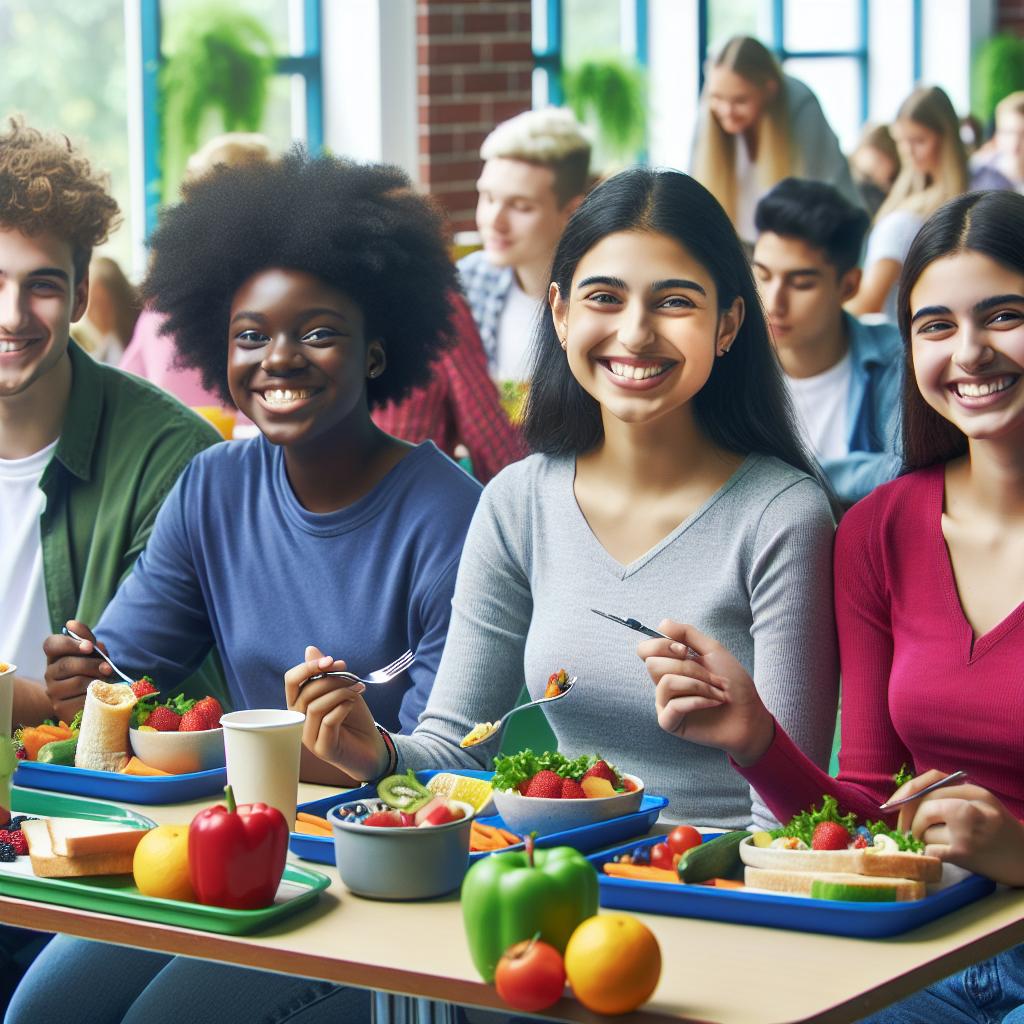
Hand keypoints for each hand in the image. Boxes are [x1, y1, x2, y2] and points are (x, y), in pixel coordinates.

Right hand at [42, 620, 111, 720]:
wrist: (92, 699)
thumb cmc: (93, 671)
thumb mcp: (94, 653)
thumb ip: (88, 640)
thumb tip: (76, 628)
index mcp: (56, 655)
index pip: (51, 644)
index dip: (70, 643)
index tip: (89, 646)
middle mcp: (50, 673)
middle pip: (67, 665)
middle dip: (91, 664)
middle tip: (108, 668)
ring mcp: (53, 692)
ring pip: (76, 682)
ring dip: (96, 681)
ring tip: (106, 682)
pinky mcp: (60, 709)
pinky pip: (80, 700)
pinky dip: (95, 696)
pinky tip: (101, 695)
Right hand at [284, 646, 389, 781]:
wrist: (373, 747)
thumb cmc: (355, 718)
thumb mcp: (342, 690)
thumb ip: (326, 673)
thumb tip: (310, 649)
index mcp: (300, 704)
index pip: (291, 681)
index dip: (309, 667)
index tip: (331, 660)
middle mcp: (299, 721)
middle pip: (306, 692)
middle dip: (331, 679)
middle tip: (352, 677)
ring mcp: (308, 737)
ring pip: (315, 706)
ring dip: (340, 692)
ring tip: (358, 689)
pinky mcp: (323, 749)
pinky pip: (327, 722)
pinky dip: (342, 708)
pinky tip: (353, 704)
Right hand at [638, 621, 774, 765]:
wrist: (749, 715)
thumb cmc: (733, 684)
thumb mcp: (712, 650)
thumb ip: (687, 634)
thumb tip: (662, 623)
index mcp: (671, 665)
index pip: (645, 650)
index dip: (660, 645)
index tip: (685, 651)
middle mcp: (664, 683)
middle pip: (653, 664)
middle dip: (688, 667)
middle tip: (711, 676)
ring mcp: (664, 703)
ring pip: (666, 682)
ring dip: (698, 684)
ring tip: (717, 692)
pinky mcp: (669, 722)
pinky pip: (673, 705)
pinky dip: (698, 701)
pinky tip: (712, 703)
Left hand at [888, 771, 1023, 886]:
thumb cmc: (999, 830)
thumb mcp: (981, 802)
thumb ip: (949, 792)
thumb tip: (907, 796)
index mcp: (975, 793)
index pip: (929, 784)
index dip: (905, 794)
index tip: (892, 805)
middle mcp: (970, 808)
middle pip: (922, 807)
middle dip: (910, 821)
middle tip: (910, 831)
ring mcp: (966, 832)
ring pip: (923, 830)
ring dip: (923, 839)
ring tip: (942, 843)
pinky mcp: (962, 855)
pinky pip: (927, 849)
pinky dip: (927, 853)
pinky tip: (941, 854)